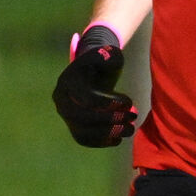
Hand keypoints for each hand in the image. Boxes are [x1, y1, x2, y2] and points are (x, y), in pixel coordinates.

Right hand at [52, 24, 136, 147]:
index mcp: (67, 81)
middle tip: (133, 117)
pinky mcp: (73, 127)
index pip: (85, 98)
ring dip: (108, 134)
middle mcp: (61, 100)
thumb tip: (109, 57)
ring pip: (82, 132)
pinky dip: (101, 142)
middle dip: (110, 120)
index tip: (129, 102)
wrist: (92, 73)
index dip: (108, 103)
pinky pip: (84, 140)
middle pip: (81, 117)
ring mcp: (66, 116)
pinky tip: (119, 139)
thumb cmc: (101, 63)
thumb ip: (108, 54)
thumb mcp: (106, 54)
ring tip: (130, 130)